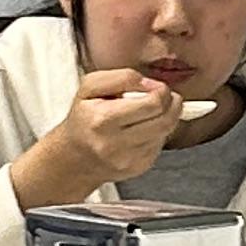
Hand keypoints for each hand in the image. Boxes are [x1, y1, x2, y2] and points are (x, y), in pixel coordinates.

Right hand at [12, 70, 180, 206]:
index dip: (162, 91)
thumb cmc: (83, 117)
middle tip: (164, 96)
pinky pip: (160, 145)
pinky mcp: (138, 168)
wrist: (74, 156)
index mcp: (103, 119)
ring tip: (152, 110)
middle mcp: (115, 143)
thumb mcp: (90, 86)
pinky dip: (158, 133)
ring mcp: (128, 159)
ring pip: (166, 132)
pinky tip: (144, 128)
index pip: (153, 104)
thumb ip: (122, 77)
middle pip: (165, 120)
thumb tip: (151, 85)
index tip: (158, 87)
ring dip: (166, 117)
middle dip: (171, 103)